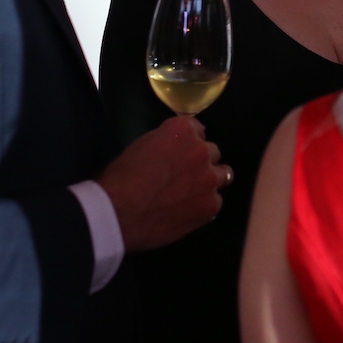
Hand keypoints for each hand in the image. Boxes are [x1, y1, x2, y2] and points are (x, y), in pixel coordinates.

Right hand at [100, 115, 228, 251]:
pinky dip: (204, 205)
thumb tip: (172, 150)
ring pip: (223, 174)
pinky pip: (216, 202)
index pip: (197, 129)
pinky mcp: (211, 204)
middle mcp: (201, 150)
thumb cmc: (120, 178)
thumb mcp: (141, 146)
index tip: (179, 154)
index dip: (188, 143)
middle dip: (200, 162)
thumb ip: (164, 142)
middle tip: (183, 176)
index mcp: (182, 130)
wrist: (119, 212)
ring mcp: (209, 178)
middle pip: (212, 152)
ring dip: (209, 181)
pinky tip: (187, 212)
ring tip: (191, 194)